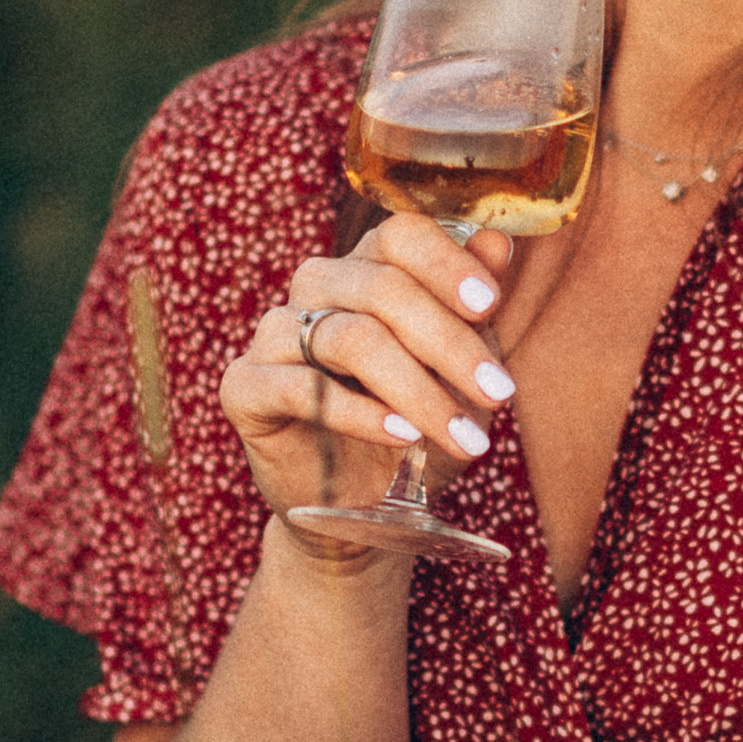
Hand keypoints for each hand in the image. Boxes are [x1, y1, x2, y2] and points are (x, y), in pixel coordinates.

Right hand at [221, 217, 518, 553]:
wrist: (361, 505)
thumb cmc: (415, 427)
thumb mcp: (458, 374)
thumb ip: (473, 311)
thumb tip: (498, 244)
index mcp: (369, 269)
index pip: (401, 236)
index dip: (446, 264)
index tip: (490, 305)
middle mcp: (317, 289)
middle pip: (382, 288)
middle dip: (449, 343)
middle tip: (497, 393)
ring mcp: (275, 334)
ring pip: (350, 338)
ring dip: (417, 389)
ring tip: (461, 435)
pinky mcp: (244, 387)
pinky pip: (299, 387)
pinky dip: (359, 413)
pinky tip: (402, 435)